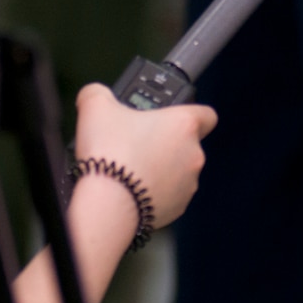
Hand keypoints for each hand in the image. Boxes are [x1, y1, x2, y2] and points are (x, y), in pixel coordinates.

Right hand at [72, 82, 214, 226]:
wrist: (107, 205)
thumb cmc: (109, 151)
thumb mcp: (95, 107)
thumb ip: (98, 93)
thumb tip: (95, 95)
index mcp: (184, 124)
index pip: (207, 114)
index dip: (190, 113)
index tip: (170, 117)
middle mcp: (194, 154)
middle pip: (186, 143)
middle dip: (164, 143)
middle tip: (136, 143)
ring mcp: (188, 184)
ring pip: (178, 171)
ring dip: (160, 169)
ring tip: (130, 169)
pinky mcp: (178, 209)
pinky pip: (169, 196)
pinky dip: (154, 192)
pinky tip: (131, 190)